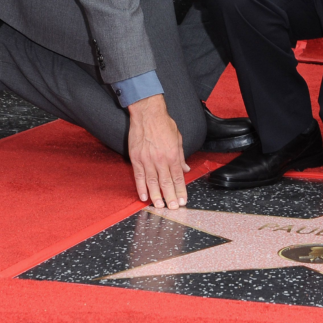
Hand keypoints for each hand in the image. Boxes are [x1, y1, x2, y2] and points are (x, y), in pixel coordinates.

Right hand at [127, 94, 189, 208]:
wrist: (148, 114)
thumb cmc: (164, 124)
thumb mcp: (178, 138)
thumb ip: (181, 156)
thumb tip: (186, 169)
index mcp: (173, 155)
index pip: (178, 177)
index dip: (181, 190)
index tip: (183, 200)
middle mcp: (161, 160)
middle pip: (166, 183)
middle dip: (170, 197)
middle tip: (173, 208)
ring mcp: (147, 160)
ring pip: (152, 182)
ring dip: (156, 196)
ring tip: (160, 206)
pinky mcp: (136, 158)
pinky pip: (139, 176)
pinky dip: (141, 188)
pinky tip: (144, 196)